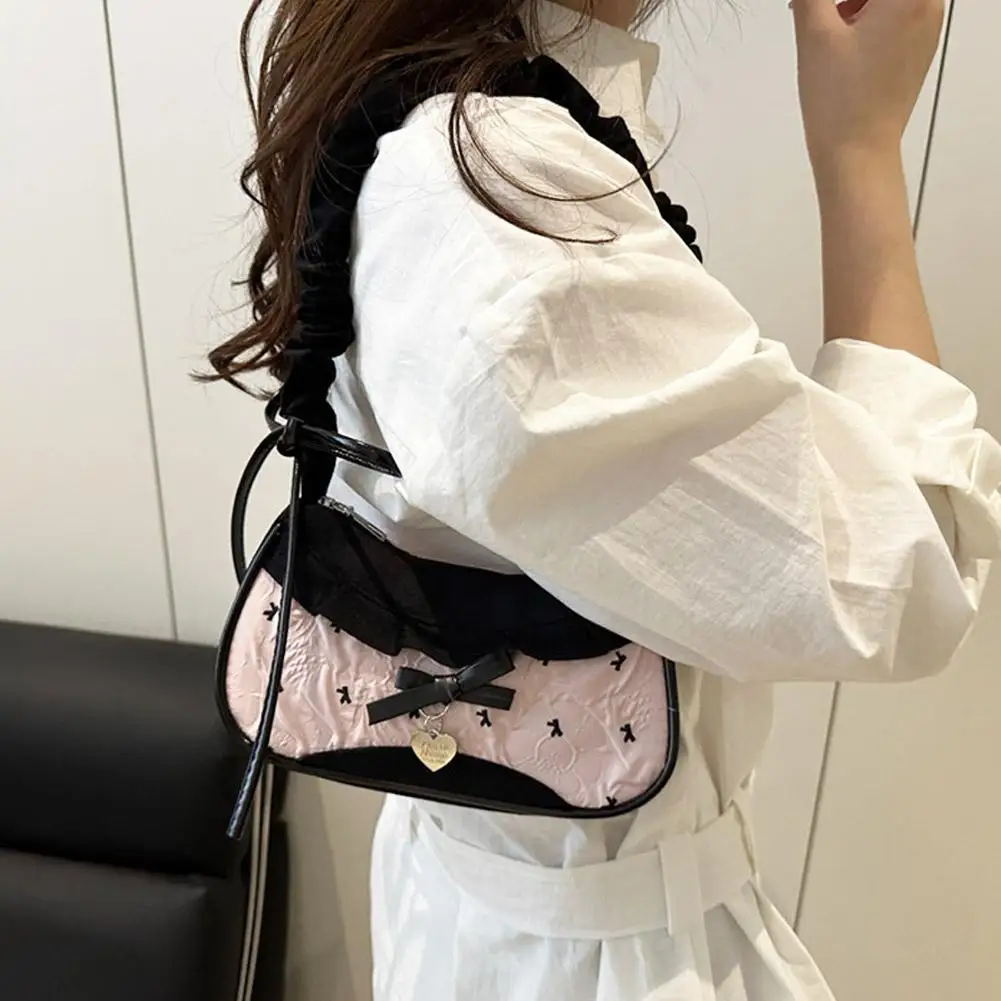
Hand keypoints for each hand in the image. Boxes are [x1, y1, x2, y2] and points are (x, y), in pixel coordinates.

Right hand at [791, 0, 945, 168]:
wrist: (858, 154)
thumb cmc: (840, 100)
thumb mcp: (815, 34)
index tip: (816, 5)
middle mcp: (928, 6)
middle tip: (814, 11)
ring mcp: (926, 30)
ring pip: (887, 2)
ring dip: (854, 4)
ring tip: (825, 26)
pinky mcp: (916, 52)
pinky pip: (894, 18)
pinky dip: (867, 20)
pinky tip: (841, 43)